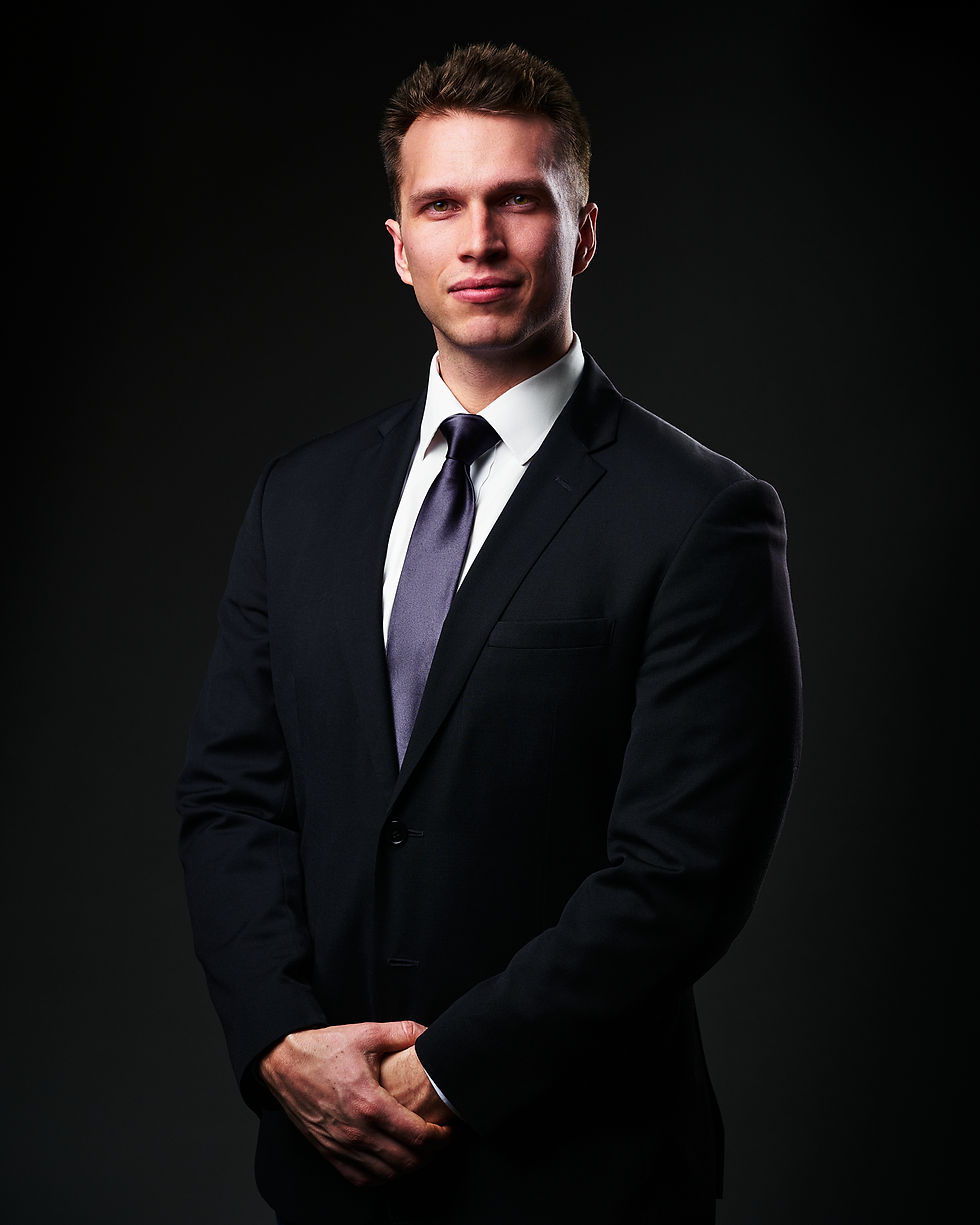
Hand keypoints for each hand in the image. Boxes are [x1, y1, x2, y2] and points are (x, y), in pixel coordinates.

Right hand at [258, 1020, 451, 1186]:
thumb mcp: (367, 1033)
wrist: (283, 1061)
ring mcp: (340, 1146)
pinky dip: (382, 1175)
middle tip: (440, 1140)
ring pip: (386, 1174)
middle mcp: (355, 1131)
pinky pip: (361, 1178)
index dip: (440, 1137)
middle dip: (430, 1154)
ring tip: (420, 1150)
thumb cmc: (324, 1048)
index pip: (417, 1135)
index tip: (449, 1129)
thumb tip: (430, 1033)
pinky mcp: (328, 1152)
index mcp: (369, 1103)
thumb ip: (403, 1032)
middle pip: (406, 1161)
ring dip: (409, 1166)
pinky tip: (391, 1160)